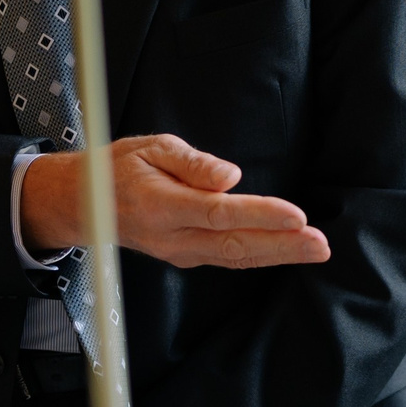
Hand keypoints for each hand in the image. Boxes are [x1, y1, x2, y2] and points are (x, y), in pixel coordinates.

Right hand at [21, 134, 330, 269]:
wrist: (85, 206)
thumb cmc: (120, 169)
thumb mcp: (150, 147)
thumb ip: (191, 161)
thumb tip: (230, 176)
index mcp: (160, 205)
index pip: (217, 213)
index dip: (259, 215)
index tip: (296, 215)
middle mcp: (171, 237)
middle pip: (234, 245)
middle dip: (282, 246)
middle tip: (320, 244)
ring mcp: (179, 252)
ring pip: (235, 257)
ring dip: (279, 255)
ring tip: (315, 249)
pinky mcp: (186, 257)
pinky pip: (229, 259)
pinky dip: (261, 257)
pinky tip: (288, 251)